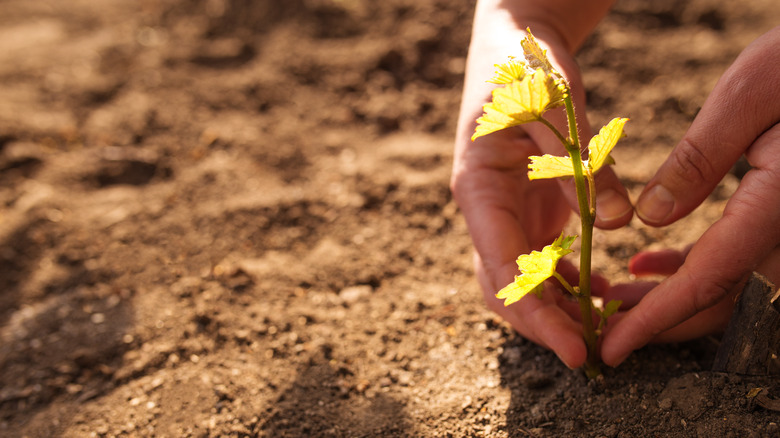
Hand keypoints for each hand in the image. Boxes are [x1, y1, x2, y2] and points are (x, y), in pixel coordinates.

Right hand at [452, 15, 632, 367]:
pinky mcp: (527, 208)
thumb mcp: (554, 105)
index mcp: (478, 190)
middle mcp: (486, 211)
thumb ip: (580, 163)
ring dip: (557, 308)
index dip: (535, 315)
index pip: (501, 269)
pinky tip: (600, 289)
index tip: (574, 350)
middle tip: (591, 353)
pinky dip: (567, 282)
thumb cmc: (524, 67)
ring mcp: (505, 212)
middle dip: (544, 324)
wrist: (514, 42)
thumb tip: (613, 224)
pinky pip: (542, 259)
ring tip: (601, 326)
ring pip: (523, 280)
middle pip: (505, 287)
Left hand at [600, 26, 779, 366]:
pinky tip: (647, 263)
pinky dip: (689, 268)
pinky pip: (737, 259)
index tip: (612, 349)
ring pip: (726, 285)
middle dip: (657, 322)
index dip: (655, 322)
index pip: (708, 281)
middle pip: (719, 300)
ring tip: (615, 297)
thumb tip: (651, 219)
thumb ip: (701, 159)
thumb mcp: (748, 97)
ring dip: (668, 298)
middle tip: (603, 330)